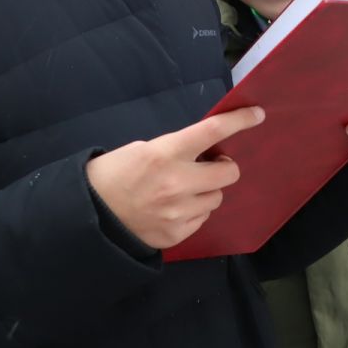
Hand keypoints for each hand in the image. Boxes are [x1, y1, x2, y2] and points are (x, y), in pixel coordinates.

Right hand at [85, 106, 264, 249]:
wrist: (91, 215)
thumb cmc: (114, 174)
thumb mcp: (141, 149)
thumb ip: (175, 150)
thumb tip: (205, 153)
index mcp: (165, 154)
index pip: (212, 132)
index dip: (239, 121)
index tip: (257, 114)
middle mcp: (177, 183)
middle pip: (228, 174)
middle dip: (222, 168)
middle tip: (209, 167)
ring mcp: (178, 212)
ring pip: (216, 198)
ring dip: (206, 192)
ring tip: (182, 191)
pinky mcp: (176, 234)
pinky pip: (202, 219)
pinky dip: (193, 212)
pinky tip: (171, 209)